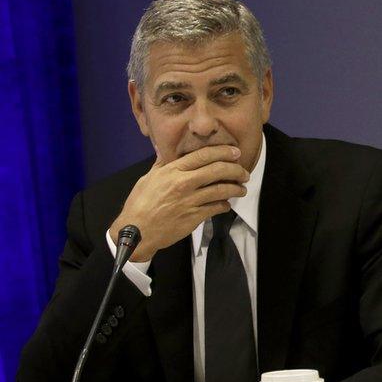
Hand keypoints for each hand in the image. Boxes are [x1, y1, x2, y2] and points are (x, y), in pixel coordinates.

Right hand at [109, 145, 248, 261]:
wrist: (137, 231)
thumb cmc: (140, 204)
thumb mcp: (148, 178)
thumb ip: (162, 164)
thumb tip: (165, 149)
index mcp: (173, 170)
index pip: (204, 155)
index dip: (223, 152)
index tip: (235, 152)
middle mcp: (183, 183)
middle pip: (218, 170)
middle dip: (236, 169)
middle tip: (244, 172)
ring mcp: (190, 200)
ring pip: (221, 190)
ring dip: (236, 188)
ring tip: (242, 189)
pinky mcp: (194, 216)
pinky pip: (217, 208)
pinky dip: (225, 205)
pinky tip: (227, 204)